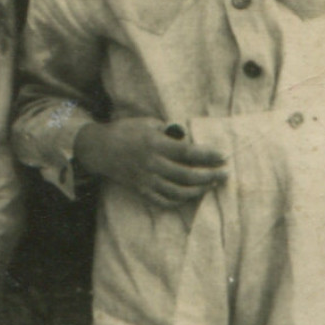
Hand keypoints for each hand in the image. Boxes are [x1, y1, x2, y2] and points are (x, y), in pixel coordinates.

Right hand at [73, 117, 228, 207]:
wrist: (99, 149)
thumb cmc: (126, 131)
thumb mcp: (148, 123)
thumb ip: (169, 132)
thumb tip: (189, 139)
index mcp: (155, 144)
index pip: (188, 152)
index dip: (208, 156)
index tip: (224, 156)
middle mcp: (152, 164)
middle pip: (187, 175)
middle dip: (210, 176)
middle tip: (225, 174)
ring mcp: (147, 180)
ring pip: (179, 192)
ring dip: (198, 191)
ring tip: (210, 186)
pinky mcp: (142, 190)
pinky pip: (164, 201)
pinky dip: (180, 201)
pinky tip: (190, 195)